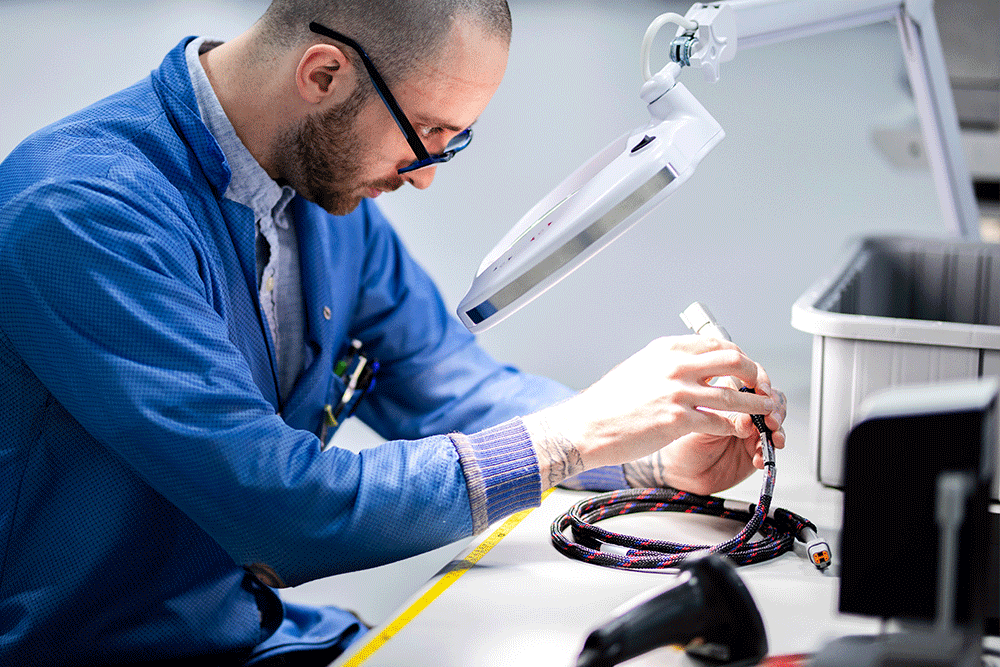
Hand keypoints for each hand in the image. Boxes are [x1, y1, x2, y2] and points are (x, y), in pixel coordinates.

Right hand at [523, 335, 777, 489]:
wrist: (585, 426)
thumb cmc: (608, 402)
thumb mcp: (640, 368)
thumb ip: (669, 364)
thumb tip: (694, 367)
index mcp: (667, 349)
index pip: (717, 344)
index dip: (739, 357)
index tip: (746, 369)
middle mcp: (675, 366)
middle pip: (734, 361)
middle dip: (756, 375)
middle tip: (762, 386)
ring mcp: (677, 392)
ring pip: (734, 394)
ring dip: (756, 404)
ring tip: (766, 410)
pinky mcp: (677, 420)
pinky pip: (721, 422)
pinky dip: (736, 427)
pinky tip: (739, 431)